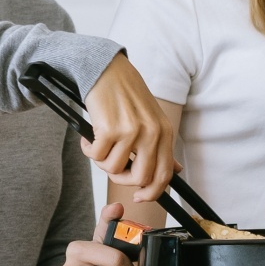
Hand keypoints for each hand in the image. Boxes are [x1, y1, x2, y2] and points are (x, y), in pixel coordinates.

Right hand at [82, 54, 176, 200]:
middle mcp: (150, 133)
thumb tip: (175, 171)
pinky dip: (89, 150)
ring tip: (98, 145)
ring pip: (114, 168)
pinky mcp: (109, 129)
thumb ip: (162, 146)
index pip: (164, 175)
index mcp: (164, 132)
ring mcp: (130, 131)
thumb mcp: (152, 119)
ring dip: (101, 161)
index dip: (151, 192)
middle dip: (122, 179)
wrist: (106, 69)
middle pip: (140, 178)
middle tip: (112, 168)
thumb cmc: (126, 93)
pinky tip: (89, 138)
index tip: (138, 196)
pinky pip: (96, 156)